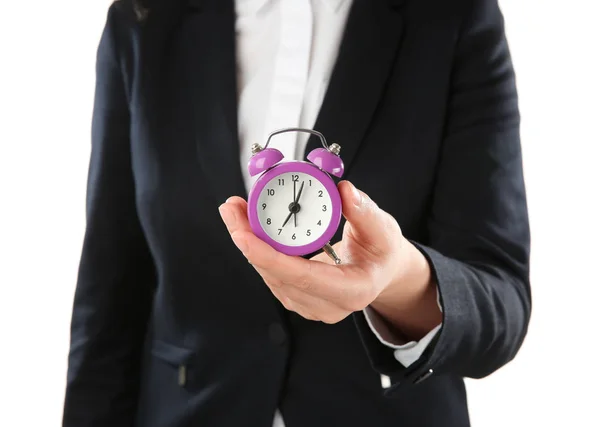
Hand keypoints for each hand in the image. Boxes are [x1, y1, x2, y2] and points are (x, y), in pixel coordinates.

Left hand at [218, 181, 440, 338]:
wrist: (381, 270)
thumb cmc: (383, 251)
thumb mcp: (384, 229)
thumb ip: (365, 211)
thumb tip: (344, 191)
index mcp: (352, 291)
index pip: (302, 277)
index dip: (268, 256)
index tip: (242, 234)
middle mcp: (328, 306)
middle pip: (277, 276)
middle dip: (248, 243)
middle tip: (231, 209)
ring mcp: (311, 306)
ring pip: (269, 276)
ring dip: (247, 244)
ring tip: (235, 211)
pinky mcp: (299, 298)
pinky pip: (271, 275)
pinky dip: (256, 250)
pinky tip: (246, 227)